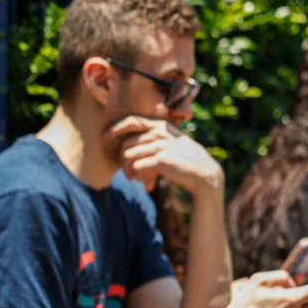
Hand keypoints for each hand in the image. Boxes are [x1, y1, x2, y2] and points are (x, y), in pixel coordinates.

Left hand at [108, 116, 223, 196]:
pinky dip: (139, 177)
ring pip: (129, 156)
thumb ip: (152, 141)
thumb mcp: (170, 144)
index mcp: (160, 126)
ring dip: (130, 172)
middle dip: (123, 162)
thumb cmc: (183, 160)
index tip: (105, 136)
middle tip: (129, 176)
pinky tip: (148, 185)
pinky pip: (137, 167)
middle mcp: (159, 133)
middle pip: (126, 144)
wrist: (203, 174)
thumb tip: (126, 150)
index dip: (116, 127)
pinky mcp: (161, 159)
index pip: (132, 121)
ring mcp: (160, 145)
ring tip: (139, 181)